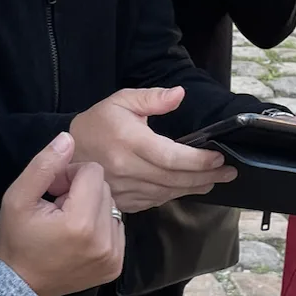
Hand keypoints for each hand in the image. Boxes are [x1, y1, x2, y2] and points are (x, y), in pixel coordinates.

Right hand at [0, 133, 125, 295]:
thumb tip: (69, 138)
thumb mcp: (17, 197)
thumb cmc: (16, 239)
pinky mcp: (116, 265)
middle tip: (58, 206)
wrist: (22, 285)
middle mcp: (104, 240)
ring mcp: (113, 255)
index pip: (93, 172)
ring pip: (112, 206)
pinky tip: (79, 236)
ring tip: (67, 222)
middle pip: (105, 187)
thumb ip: (44, 165)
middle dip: (82, 190)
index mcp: (81, 222)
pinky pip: (116, 227)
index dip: (70, 175)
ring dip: (92, 207)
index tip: (53, 191)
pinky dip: (100, 225)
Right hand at [70, 85, 236, 212]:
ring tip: (215, 180)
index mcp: (129, 142)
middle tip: (228, 172)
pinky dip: (175, 195)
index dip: (198, 160)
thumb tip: (179, 94)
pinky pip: (156, 201)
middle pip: (175, 178)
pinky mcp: (123, 201)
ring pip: (168, 193)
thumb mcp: (121, 100)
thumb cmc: (97, 124)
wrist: (66, 155)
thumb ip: (152, 97)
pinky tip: (189, 187)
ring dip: (194, 187)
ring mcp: (125, 189)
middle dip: (206, 176)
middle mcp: (127, 168)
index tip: (218, 157)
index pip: (171, 156)